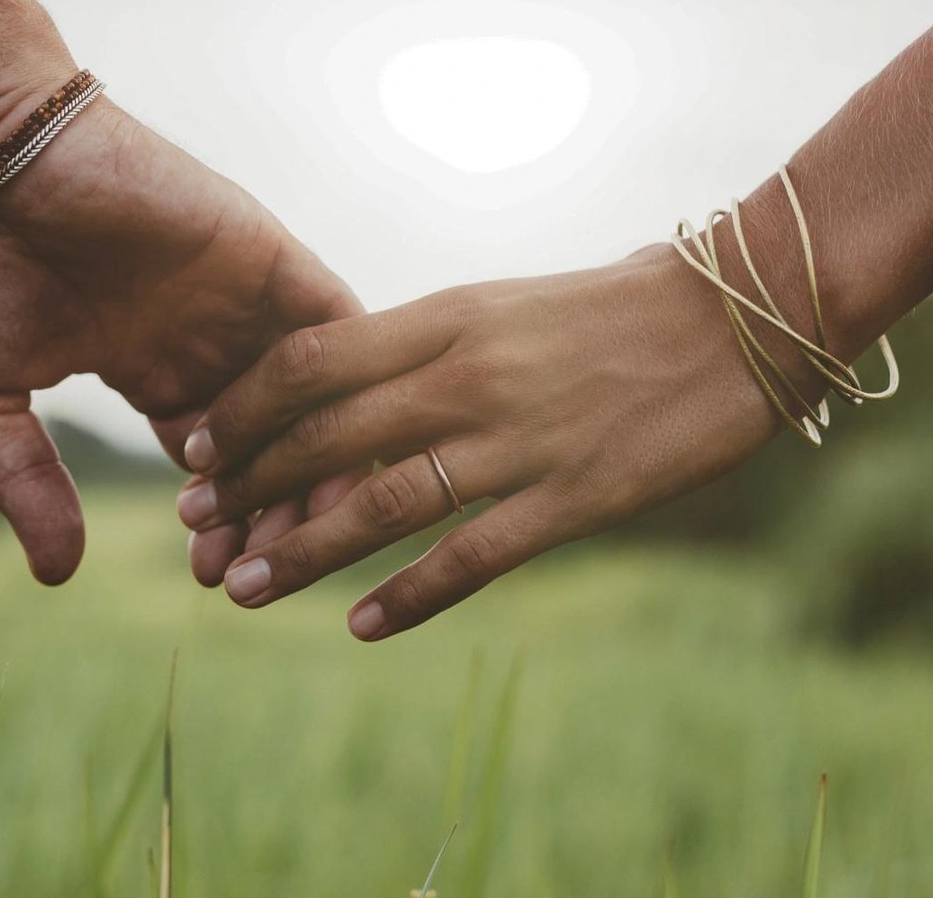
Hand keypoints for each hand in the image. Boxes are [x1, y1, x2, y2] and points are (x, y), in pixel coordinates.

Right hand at [0, 70, 359, 583]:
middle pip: (273, 444)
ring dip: (316, 464)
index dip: (222, 524)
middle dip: (272, 514)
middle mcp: (209, 339)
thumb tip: (59, 578)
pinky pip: (335, 324)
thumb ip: (26, 478)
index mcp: (151, 368)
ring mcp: (243, 297)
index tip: (217, 580)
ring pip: (313, 397)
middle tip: (266, 573)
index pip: (214, 466)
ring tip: (304, 533)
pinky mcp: (268, 254)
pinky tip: (351, 448)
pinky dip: (348, 382)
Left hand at [177, 245, 805, 639]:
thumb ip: (422, 344)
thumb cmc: (615, 304)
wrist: (738, 315)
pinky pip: (472, 558)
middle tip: (194, 527)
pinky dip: (410, 598)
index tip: (196, 445)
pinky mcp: (573, 498)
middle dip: (246, 485)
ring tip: (247, 587)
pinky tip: (362, 627)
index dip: (239, 410)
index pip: (308, 362)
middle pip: (325, 437)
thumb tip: (340, 385)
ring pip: (382, 505)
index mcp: (444, 316)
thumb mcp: (499, 303)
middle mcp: (467, 376)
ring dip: (305, 551)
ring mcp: (519, 440)